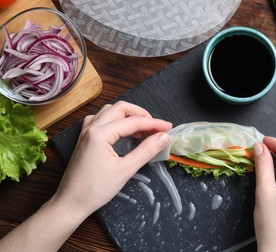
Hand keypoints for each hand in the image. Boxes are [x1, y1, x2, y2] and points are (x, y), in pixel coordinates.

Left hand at [50, 101, 171, 220]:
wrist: (70, 203)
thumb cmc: (96, 189)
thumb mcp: (125, 170)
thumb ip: (146, 150)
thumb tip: (163, 137)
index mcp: (100, 133)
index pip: (133, 122)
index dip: (154, 123)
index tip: (169, 128)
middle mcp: (91, 127)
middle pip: (120, 108)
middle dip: (140, 114)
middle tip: (155, 127)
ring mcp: (85, 132)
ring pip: (109, 111)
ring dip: (127, 116)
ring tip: (141, 129)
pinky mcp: (84, 138)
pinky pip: (99, 119)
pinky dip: (114, 120)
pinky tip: (120, 131)